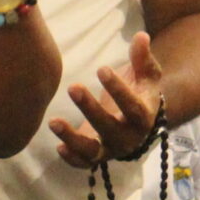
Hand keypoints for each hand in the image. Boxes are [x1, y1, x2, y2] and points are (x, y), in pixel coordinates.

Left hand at [48, 31, 166, 168]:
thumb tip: (142, 36)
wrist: (139, 120)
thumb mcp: (146, 75)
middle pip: (110, 128)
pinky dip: (71, 158)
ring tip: (53, 122)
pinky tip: (57, 146)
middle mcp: (129, 137)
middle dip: (90, 109)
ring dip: (73, 138)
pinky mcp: (95, 155)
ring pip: (93, 151)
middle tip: (73, 87)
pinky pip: (83, 163)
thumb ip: (142, 58)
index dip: (118, 90)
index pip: (133, 107)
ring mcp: (111, 149)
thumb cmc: (140, 91)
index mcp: (144, 117)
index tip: (101, 69)